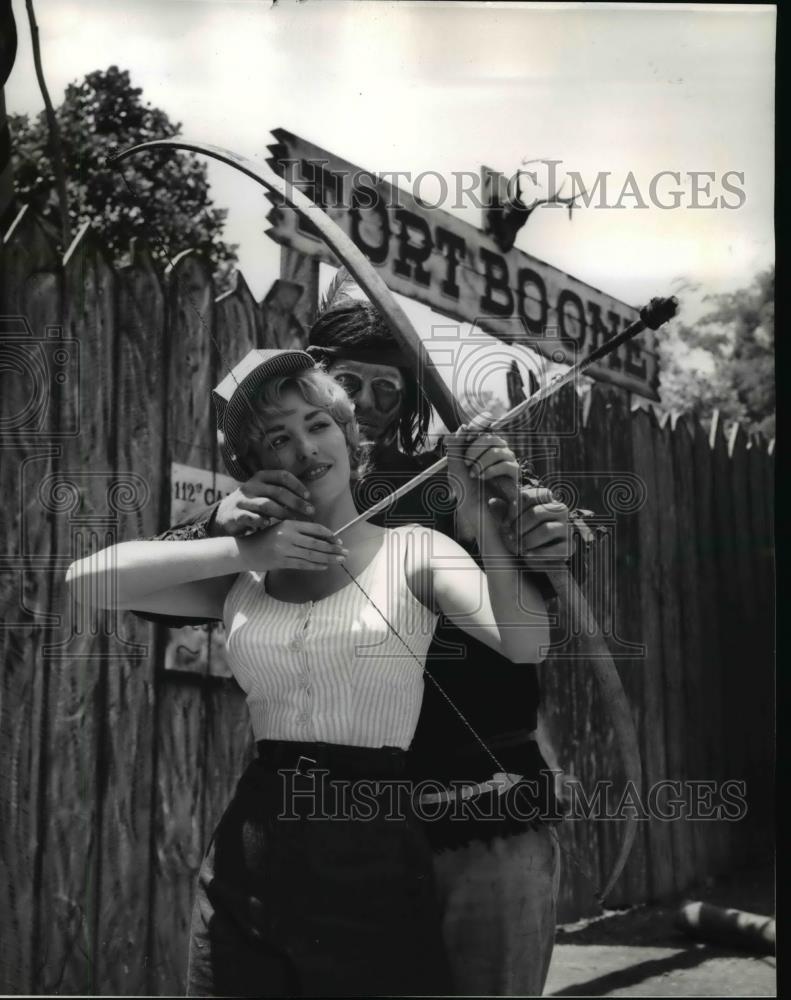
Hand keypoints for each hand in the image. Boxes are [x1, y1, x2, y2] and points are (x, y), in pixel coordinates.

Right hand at [212, 471, 315, 536]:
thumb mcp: (264, 491)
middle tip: (310, 511)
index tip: (309, 496)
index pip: (282, 476)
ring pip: (266, 504)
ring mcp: (242, 500)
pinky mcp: (235, 515)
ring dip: (284, 513)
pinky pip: (250, 517)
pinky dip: (260, 520)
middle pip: (278, 491)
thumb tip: (307, 499)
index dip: (297, 485)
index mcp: (260, 477)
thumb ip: (281, 492)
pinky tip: (269, 524)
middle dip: (296, 502)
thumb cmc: (253, 503)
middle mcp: (251, 486)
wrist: (225, 515)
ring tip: (295, 520)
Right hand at [236, 520, 347, 571]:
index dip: (328, 535)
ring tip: (340, 560)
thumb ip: (298, 531)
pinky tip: (325, 566)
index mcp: (288, 524)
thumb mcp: (280, 527)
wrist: (245, 551)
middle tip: (345, 552)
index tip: (338, 540)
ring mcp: (284, 550)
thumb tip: (322, 537)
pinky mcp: (281, 562)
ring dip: (328, 558)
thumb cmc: (264, 538)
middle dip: (332, 549)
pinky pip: (302, 564)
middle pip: (316, 543)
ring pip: (311, 555)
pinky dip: (315, 566)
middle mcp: (287, 536)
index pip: (314, 529)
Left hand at [446, 413, 519, 537]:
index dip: (478, 424)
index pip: (483, 428)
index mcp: (481, 447)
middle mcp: (496, 451)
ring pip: (498, 449)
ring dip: (482, 461)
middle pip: (490, 437)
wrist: (475, 511)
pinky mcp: (514, 474)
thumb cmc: (465, 491)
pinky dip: (492, 470)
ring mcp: (506, 461)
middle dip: (475, 449)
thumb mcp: (455, 467)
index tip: (468, 429)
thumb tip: (463, 427)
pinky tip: (482, 477)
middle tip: (466, 463)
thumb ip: (456, 447)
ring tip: (473, 474)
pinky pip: (507, 464)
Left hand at [488, 487, 571, 565]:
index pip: (528, 497)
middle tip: (509, 538)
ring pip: (546, 531)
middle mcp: (559, 510)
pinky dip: (538, 554)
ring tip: (517, 548)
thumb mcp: (508, 523)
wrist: (530, 558)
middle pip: (537, 513)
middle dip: (519, 528)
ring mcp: (566, 528)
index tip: (504, 523)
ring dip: (527, 541)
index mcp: (544, 498)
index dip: (513, 510)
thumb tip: (492, 502)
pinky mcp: (569, 546)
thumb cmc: (518, 534)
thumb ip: (501, 512)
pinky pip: (557, 550)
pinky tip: (527, 556)